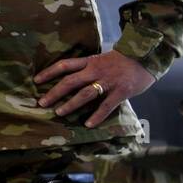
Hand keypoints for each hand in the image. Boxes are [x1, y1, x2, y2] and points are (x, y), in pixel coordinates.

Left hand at [34, 50, 154, 128]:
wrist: (145, 58)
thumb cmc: (121, 60)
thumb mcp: (100, 59)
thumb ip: (87, 68)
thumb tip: (69, 78)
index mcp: (89, 61)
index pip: (64, 65)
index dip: (49, 72)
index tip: (36, 81)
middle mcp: (95, 71)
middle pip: (70, 81)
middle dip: (54, 92)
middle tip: (42, 102)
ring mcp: (108, 82)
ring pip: (85, 94)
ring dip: (71, 104)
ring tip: (59, 113)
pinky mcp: (121, 92)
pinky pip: (107, 106)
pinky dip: (97, 116)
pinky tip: (88, 124)